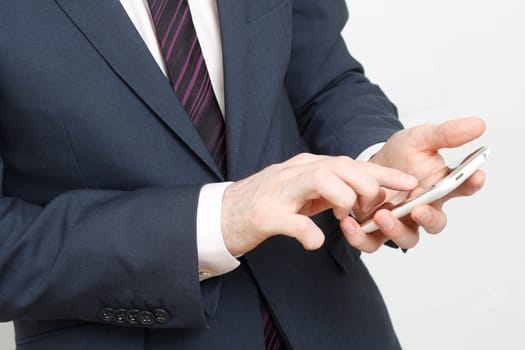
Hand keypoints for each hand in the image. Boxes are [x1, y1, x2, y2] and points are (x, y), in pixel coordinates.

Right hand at [221, 153, 417, 256]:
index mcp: (306, 167)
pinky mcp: (262, 214)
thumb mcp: (301, 193)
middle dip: (368, 183)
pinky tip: (314, 241)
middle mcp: (294, 172)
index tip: (410, 184)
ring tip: (345, 216)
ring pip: (319, 179)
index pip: (350, 163)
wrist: (220, 215)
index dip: (383, 174)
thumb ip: (328, 191)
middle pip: (340, 165)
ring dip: (342, 197)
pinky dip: (307, 232)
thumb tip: (360, 197)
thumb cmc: (263, 204)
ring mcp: (277, 191)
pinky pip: (291, 220)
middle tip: (375, 205)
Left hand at [340, 117, 485, 251]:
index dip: (470, 183)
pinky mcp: (375, 230)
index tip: (475, 175)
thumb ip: (446, 134)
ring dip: (396, 230)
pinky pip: (371, 242)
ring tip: (382, 215)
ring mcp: (400, 222)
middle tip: (419, 208)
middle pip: (435, 222)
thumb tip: (478, 124)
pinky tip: (351, 224)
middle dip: (429, 217)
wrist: (368, 163)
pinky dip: (361, 237)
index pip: (462, 187)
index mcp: (439, 187)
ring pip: (407, 238)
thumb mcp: (420, 139)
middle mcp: (423, 209)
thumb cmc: (400, 155)